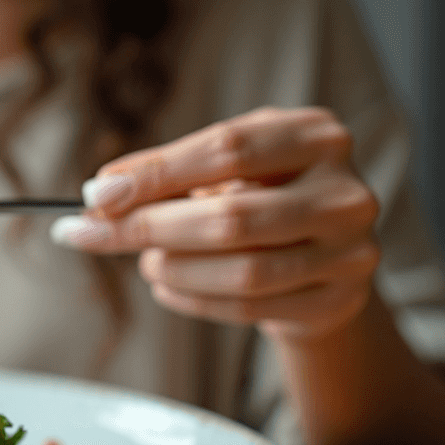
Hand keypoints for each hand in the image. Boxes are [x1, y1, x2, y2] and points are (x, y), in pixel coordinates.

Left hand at [52, 107, 379, 339]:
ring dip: (174, 270)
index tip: (95, 195)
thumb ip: (171, 174)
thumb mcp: (227, 169)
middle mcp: (343, 191)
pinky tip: (166, 289)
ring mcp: (350, 250)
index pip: (226, 150)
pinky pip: (251, 308)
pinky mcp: (340, 301)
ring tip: (144, 263)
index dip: (155, 174)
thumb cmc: (262, 197)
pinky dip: (194, 300)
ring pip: (243, 271)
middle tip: (94, 235)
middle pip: (231, 217)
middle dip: (150, 228)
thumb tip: (99, 195)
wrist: (325, 256)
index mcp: (316, 136)